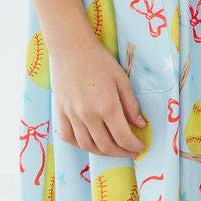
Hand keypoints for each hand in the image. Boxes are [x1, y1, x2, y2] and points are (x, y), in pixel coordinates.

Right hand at [50, 35, 147, 156]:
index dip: (133, 146)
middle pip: (105, 146)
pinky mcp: (60, 112)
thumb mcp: (122, 79)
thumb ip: (131, 104)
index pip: (122, 137)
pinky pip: (68, 137)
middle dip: (120, 152)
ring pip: (86, 145)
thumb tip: (140, 124)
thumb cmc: (99, 60)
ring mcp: (72, 115)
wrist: (70, 48)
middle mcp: (88, 115)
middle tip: (129, 151)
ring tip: (112, 149)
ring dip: (102, 152)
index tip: (140, 147)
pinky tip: (89, 142)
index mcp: (107, 106)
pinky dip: (79, 144)